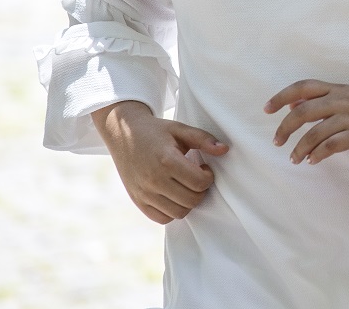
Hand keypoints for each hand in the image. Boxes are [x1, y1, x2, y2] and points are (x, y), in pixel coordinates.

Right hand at [91, 101, 228, 224]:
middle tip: (197, 177)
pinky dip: (172, 211)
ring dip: (188, 201)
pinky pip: (162, 218)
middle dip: (201, 190)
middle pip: (191, 200)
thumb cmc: (156, 131)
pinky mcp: (137, 201)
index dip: (208, 176)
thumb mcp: (180, 129)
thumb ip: (204, 139)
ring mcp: (144, 193)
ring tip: (185, 185)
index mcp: (166, 160)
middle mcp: (153, 180)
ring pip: (179, 213)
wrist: (123, 134)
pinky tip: (174, 194)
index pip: (199, 183)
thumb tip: (225, 150)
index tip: (204, 167)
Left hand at [265, 81, 348, 164]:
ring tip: (294, 158)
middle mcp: (345, 100)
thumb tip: (292, 104)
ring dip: (300, 147)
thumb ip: (323, 101)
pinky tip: (313, 161)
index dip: (283, 96)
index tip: (267, 110)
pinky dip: (318, 154)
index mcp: (340, 89)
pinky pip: (333, 144)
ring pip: (317, 130)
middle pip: (305, 110)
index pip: (305, 86)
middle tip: (277, 142)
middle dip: (285, 127)